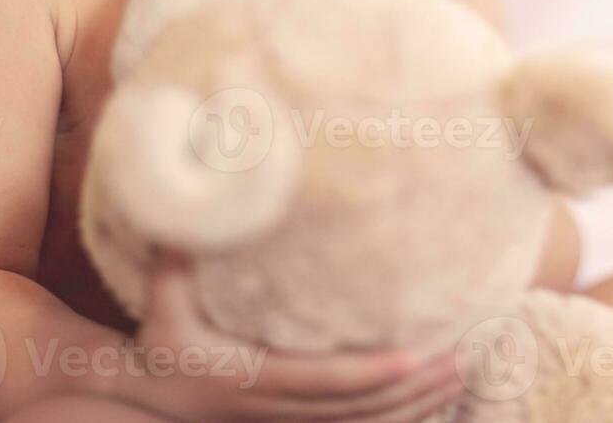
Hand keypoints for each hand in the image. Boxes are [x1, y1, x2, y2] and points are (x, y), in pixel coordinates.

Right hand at [121, 253, 464, 422]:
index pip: (326, 380)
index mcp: (256, 377)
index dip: (373, 371)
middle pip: (363, 407)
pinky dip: (401, 418)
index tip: (416, 354)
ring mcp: (292, 422)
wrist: (147, 402)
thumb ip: (177, 260)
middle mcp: (282, 408)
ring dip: (419, 403)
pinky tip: (433, 399)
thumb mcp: (162, 304)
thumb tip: (194, 211)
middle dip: (417, 386)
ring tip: (463, 372)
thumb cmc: (160, 346)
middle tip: (465, 356)